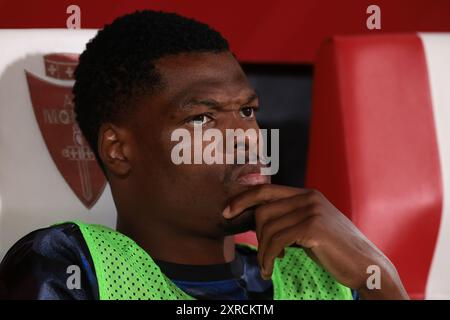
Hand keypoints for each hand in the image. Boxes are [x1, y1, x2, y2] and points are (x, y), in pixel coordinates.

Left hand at [223, 185, 408, 298]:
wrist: (366, 265)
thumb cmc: (334, 249)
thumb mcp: (309, 227)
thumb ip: (289, 218)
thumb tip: (258, 218)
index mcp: (306, 194)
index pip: (266, 190)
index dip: (243, 199)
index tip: (226, 211)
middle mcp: (308, 197)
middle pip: (262, 211)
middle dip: (257, 236)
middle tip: (264, 255)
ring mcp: (311, 210)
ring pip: (268, 228)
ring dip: (262, 251)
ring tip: (267, 265)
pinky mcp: (313, 226)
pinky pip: (277, 241)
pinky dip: (268, 257)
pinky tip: (270, 268)